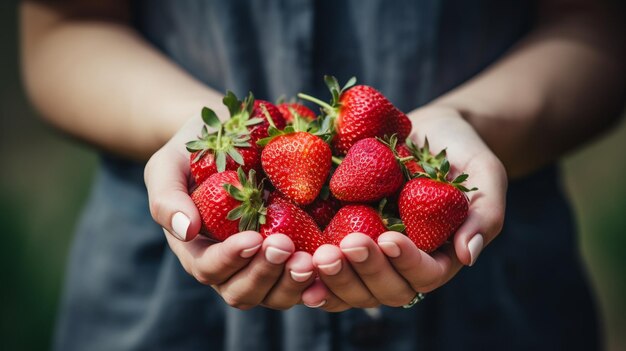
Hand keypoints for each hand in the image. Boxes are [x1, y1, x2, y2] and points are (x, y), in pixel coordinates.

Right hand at [144, 116, 315, 309]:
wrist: (228, 134)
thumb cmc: (192, 151)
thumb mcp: (168, 166)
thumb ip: (167, 199)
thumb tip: (187, 231)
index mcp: (197, 249)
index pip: (209, 268)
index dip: (230, 260)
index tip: (252, 239)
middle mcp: (230, 265)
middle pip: (243, 291)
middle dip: (265, 274)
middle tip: (286, 247)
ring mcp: (261, 263)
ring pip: (275, 294)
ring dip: (293, 283)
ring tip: (313, 260)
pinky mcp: (291, 253)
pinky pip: (303, 280)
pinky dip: (317, 281)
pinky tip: (332, 265)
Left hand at [301, 105, 506, 310]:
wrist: (424, 131)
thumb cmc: (460, 149)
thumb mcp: (485, 174)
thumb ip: (484, 213)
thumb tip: (467, 256)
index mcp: (439, 255)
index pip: (425, 274)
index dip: (406, 262)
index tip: (388, 236)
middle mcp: (402, 264)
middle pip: (385, 289)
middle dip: (364, 272)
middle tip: (345, 247)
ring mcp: (371, 256)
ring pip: (353, 288)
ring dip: (335, 278)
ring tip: (317, 256)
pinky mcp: (344, 240)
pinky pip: (328, 268)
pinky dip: (312, 273)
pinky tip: (295, 263)